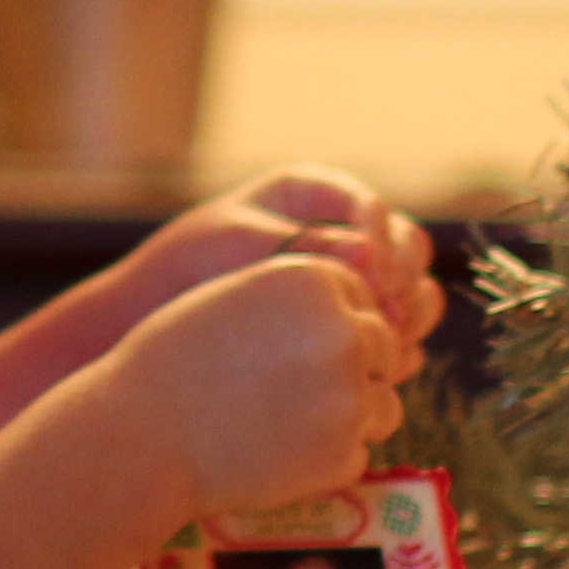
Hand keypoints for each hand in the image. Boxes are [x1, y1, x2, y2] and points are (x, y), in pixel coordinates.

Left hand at [90, 167, 434, 345]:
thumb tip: (369, 253)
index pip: (374, 210)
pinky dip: (396, 353)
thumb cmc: (188, 267)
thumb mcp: (237, 244)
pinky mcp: (351, 331)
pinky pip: (396, 340)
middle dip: (404, 282)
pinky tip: (374, 372)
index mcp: (316, 197)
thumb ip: (302, 245)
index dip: (383, 240)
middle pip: (409, 252)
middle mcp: (344, 236)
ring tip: (384, 344)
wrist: (156, 323)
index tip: (371, 273)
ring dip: (409, 319)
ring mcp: (354, 287)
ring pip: (413, 297)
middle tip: (383, 313)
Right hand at [114, 251, 414, 523]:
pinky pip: (359, 453)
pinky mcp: (344, 453)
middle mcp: (343, 330)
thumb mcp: (231, 297)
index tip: (299, 347)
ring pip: (384, 403)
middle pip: (383, 346)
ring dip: (351, 415)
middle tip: (301, 391)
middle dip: (353, 368)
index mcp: (314, 279)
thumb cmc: (170, 362)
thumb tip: (349, 310)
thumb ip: (295, 299)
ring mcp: (349, 394)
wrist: (141, 436)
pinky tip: (281, 455)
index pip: (362, 296)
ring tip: (291, 424)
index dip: (334, 324)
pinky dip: (329, 459)